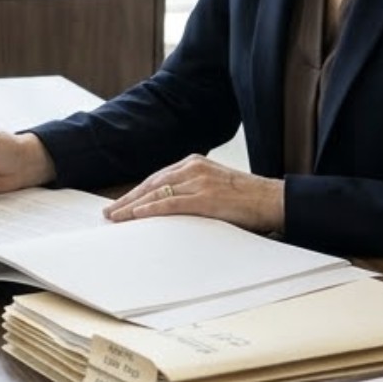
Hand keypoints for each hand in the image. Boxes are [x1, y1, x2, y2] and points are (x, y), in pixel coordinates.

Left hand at [103, 154, 285, 233]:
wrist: (272, 199)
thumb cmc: (246, 198)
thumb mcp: (215, 186)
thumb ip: (193, 191)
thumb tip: (169, 207)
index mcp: (194, 163)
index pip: (157, 178)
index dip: (137, 192)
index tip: (121, 204)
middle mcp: (193, 168)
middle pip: (151, 184)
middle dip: (128, 199)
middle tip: (109, 213)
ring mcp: (199, 181)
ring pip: (156, 193)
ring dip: (132, 207)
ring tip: (116, 218)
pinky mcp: (205, 197)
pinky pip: (171, 203)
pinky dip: (151, 209)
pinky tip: (136, 215)